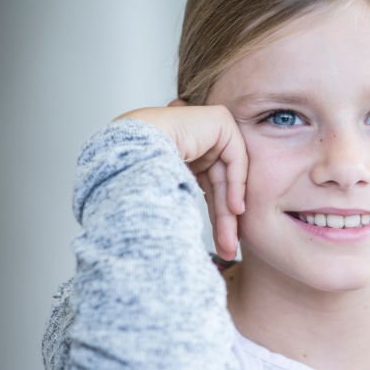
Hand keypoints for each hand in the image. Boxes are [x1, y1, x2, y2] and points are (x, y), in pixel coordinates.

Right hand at [115, 102, 247, 260]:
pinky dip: (237, 185)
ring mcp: (210, 130)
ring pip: (228, 177)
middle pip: (219, 187)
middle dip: (224, 221)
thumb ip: (185, 205)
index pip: (209, 190)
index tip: (222, 248)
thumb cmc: (137, 172)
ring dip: (230, 212)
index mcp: (184, 156)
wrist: (133, 150)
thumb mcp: (171, 195)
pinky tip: (235, 209)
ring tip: (232, 240)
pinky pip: (236, 157)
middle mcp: (199, 143)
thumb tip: (189, 239)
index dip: (217, 218)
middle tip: (229, 249)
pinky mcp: (220, 120)